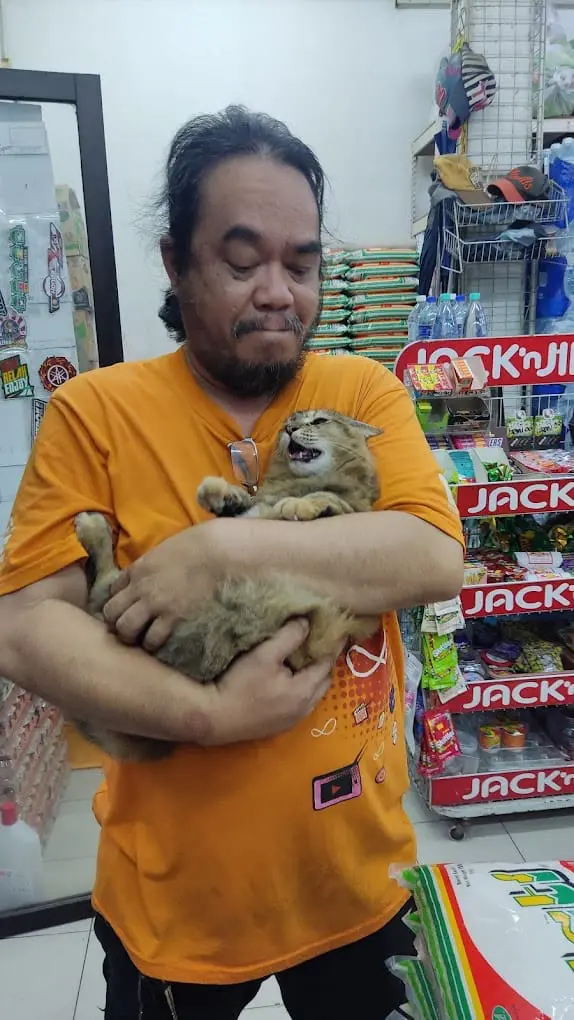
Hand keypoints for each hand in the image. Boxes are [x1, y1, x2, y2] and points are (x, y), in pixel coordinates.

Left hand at [102, 523, 221, 649]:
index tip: (128, 608)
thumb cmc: (197, 545)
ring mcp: (154, 603)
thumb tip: (154, 572)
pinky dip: (152, 644)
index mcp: (138, 568)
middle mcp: (140, 587)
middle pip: (111, 611)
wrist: (217, 552)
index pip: (113, 590)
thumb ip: (153, 564)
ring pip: (125, 628)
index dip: (120, 601)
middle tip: (129, 628)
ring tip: (141, 639)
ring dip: (130, 636)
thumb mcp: (166, 549)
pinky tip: (159, 643)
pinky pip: (152, 638)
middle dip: (116, 622)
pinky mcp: (172, 616)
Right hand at [199, 619, 335, 744]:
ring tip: (300, 660)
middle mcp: (304, 709)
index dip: (329, 645)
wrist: (213, 718)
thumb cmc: (239, 684)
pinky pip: (300, 705)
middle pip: (323, 681)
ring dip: (311, 678)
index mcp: (305, 691)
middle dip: (322, 662)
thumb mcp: (264, 654)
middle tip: (315, 643)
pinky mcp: (278, 727)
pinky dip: (300, 691)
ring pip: (312, 695)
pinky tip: (285, 682)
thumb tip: (306, 622)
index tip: (331, 630)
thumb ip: (289, 637)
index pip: (327, 664)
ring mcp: (292, 721)